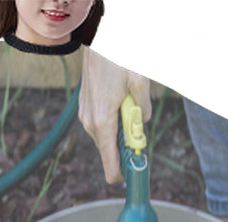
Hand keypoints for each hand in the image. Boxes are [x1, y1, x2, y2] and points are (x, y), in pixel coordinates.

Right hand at [79, 49, 150, 182]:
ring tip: (128, 105)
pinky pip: (101, 126)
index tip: (135, 174)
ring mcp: (85, 116)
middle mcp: (90, 124)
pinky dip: (113, 122)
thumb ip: (143, 109)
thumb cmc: (118, 58)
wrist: (97, 39)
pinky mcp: (85, 109)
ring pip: (107, 138)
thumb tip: (141, 124)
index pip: (110, 165)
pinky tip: (119, 102)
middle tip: (138, 126)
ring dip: (120, 131)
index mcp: (103, 123)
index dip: (123, 175)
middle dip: (126, 147)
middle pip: (110, 153)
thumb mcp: (139, 82)